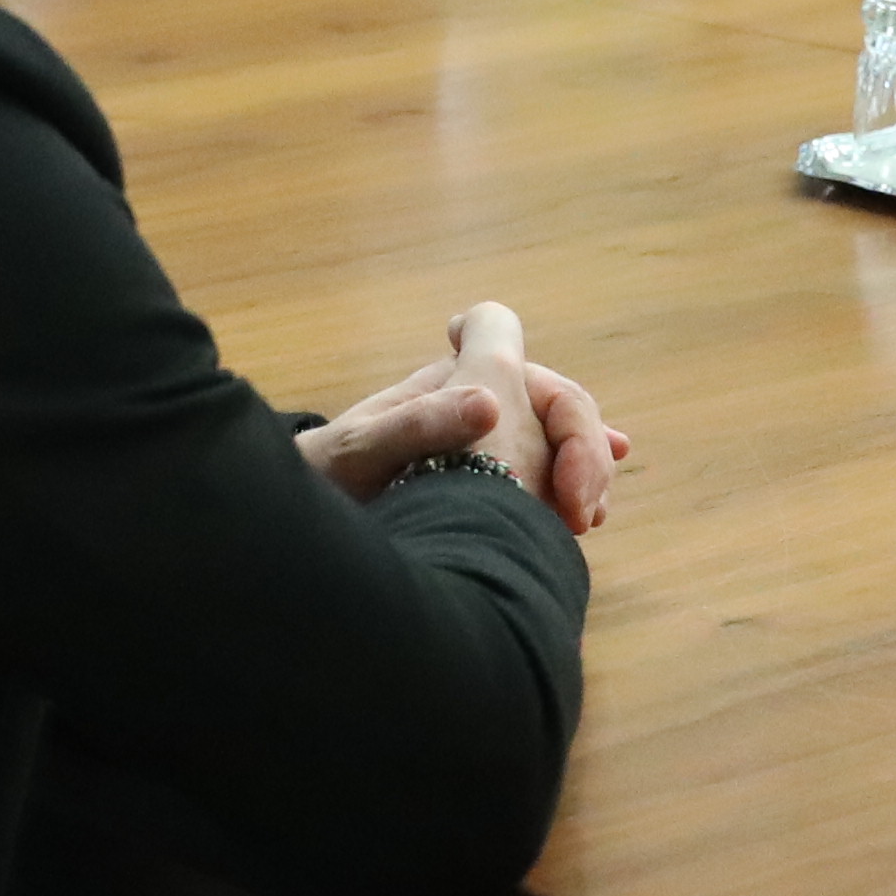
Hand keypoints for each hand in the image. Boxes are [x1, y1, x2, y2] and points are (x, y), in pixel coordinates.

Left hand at [298, 302, 636, 533]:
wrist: (310, 518)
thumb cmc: (328, 474)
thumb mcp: (362, 449)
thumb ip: (419, 423)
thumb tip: (489, 405)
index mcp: (456, 384)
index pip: (528, 374)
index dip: (562, 407)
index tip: (569, 453)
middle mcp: (481, 409)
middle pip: (560, 414)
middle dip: (582, 454)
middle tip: (581, 510)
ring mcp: (492, 449)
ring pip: (562, 450)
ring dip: (584, 479)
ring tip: (585, 518)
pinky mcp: (493, 489)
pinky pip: (547, 484)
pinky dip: (571, 498)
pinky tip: (582, 520)